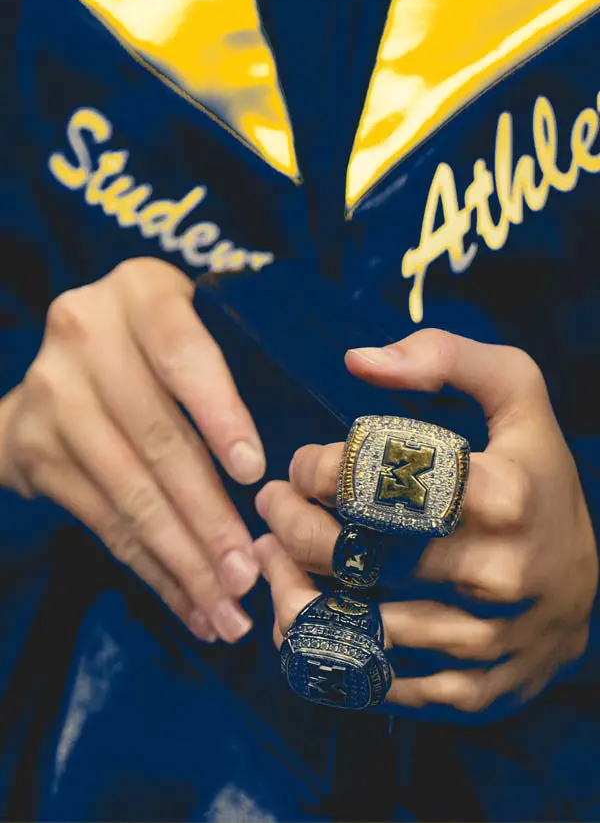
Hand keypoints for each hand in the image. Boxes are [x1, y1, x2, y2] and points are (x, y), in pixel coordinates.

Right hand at [0, 258, 264, 643]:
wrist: (56, 369)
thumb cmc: (157, 349)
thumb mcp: (193, 329)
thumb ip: (238, 363)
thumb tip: (300, 460)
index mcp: (142, 293)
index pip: (185, 356)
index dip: (221, 416)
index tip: (254, 475)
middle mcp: (85, 334)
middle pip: (159, 439)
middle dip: (208, 517)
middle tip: (248, 574)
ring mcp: (51, 394)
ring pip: (130, 492)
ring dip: (183, 561)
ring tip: (226, 609)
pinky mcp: (32, 448)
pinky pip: (102, 522)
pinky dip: (150, 570)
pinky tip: (187, 603)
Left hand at [255, 329, 597, 711]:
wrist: (587, 587)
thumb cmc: (538, 480)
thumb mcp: (517, 393)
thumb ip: (445, 355)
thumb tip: (357, 360)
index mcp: (498, 494)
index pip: (368, 479)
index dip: (313, 467)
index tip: (306, 464)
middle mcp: (489, 573)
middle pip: (342, 551)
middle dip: (285, 522)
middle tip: (272, 505)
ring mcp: (478, 641)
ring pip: (343, 622)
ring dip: (287, 584)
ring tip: (273, 554)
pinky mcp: (467, 692)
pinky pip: (368, 678)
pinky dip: (320, 647)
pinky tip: (305, 610)